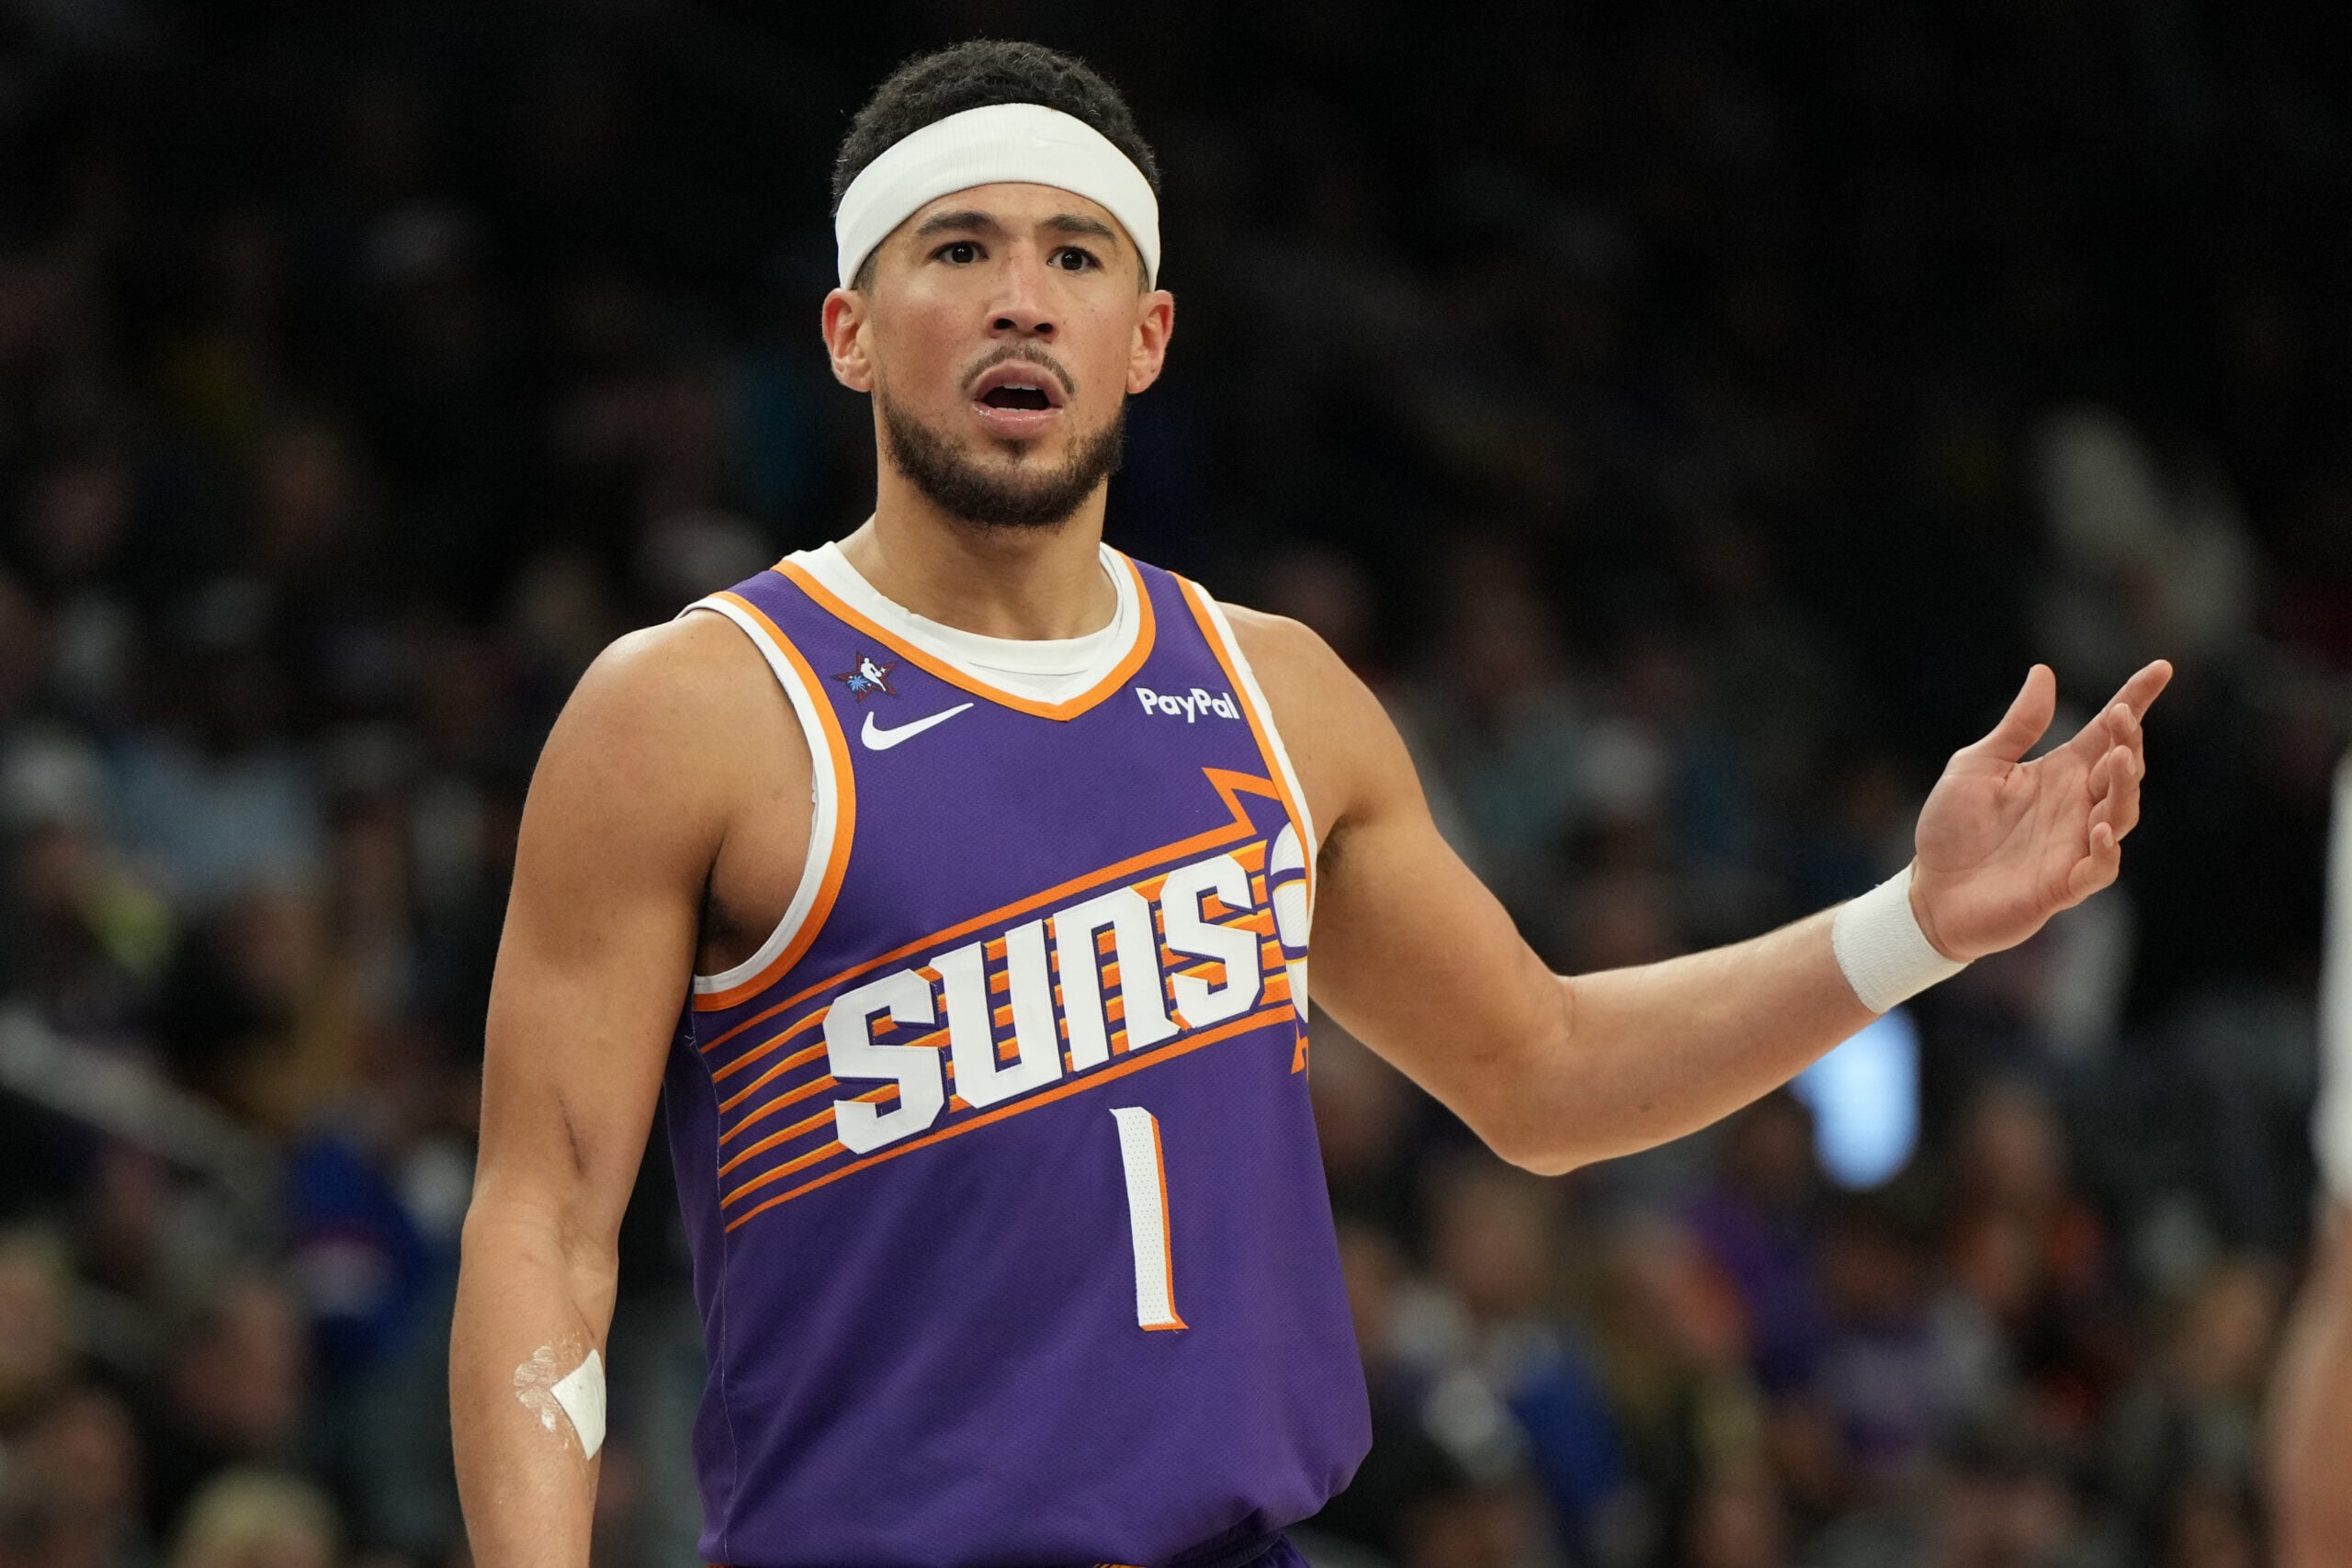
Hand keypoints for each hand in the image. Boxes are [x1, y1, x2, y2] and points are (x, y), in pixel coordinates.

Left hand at [1908, 660, 2172, 960]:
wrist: (1929, 892)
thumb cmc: (1951, 829)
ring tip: (2116, 758)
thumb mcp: (1977, 766)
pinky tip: (2100, 827)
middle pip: (2121, 768)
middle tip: (2123, 718)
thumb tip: (2044, 672)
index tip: (2161, 668)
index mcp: (2059, 772)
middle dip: (2129, 741)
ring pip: (2123, 812)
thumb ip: (2017, 727)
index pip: (2106, 732)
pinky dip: (2107, 848)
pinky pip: (2101, 867)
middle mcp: (2076, 805)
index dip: (2135, 700)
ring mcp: (2075, 844)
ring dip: (2123, 786)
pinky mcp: (2064, 884)